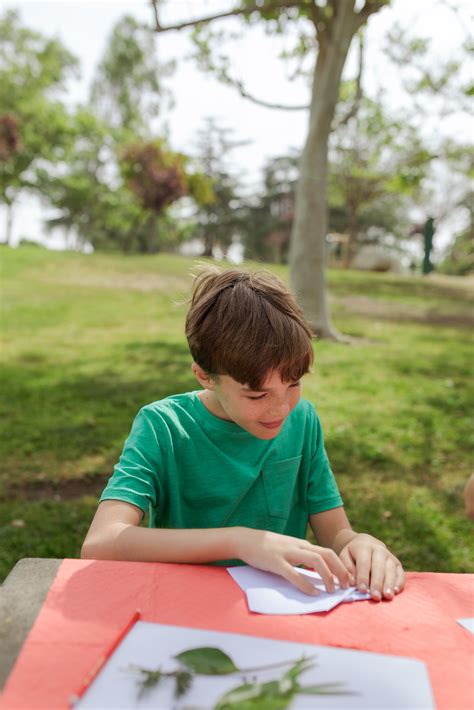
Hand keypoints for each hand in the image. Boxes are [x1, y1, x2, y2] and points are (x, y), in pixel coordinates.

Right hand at [235, 527, 350, 595]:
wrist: (245, 540)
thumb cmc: (266, 547)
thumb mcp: (288, 549)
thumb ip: (301, 557)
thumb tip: (316, 573)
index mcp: (302, 544)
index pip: (328, 552)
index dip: (341, 566)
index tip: (347, 579)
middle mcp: (298, 546)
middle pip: (327, 555)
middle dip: (340, 570)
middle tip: (346, 586)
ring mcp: (287, 553)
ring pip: (315, 561)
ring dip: (327, 576)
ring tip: (331, 590)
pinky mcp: (276, 562)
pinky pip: (294, 573)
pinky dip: (306, 584)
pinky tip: (313, 593)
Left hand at [339, 533, 404, 601]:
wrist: (366, 543)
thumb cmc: (353, 554)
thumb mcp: (345, 556)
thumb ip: (348, 569)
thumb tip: (352, 583)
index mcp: (364, 547)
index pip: (364, 563)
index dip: (363, 577)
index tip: (362, 590)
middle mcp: (379, 550)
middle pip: (379, 567)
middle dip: (377, 583)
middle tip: (375, 597)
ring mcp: (390, 556)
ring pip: (391, 570)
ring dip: (389, 584)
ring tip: (387, 596)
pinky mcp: (397, 563)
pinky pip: (400, 573)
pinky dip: (399, 583)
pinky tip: (396, 592)